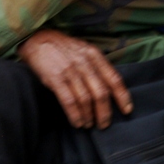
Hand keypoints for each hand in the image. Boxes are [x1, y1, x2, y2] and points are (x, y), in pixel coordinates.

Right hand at [18, 29, 132, 129]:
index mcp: (94, 54)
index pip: (114, 78)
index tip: (126, 110)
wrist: (36, 38)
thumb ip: (96, 65)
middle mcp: (84, 62)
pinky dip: (75, 115)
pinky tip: (77, 122)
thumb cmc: (62, 47)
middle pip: (101, 93)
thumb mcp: (83, 49)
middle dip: (104, 112)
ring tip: (89, 124)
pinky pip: (69, 101)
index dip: (122, 96)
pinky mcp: (55, 78)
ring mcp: (70, 70)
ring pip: (86, 99)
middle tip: (104, 124)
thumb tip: (108, 88)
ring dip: (89, 116)